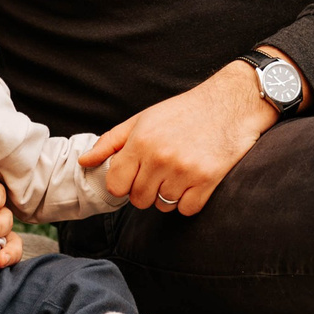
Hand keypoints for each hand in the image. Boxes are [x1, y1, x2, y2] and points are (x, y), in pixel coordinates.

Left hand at [79, 60, 275, 215]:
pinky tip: (194, 180)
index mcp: (140, 141)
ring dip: (169, 195)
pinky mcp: (207, 181)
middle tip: (161, 171)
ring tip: (180, 171)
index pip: (116, 185)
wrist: (230, 104)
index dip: (123, 183)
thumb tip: (84, 162)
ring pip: (162, 206)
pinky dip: (189, 201)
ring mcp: (184, 171)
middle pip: (138, 200)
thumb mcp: (142, 120)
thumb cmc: (183, 112)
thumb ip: (110, 142)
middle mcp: (160, 157)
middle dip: (146, 190)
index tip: (135, 175)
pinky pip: (186, 209)